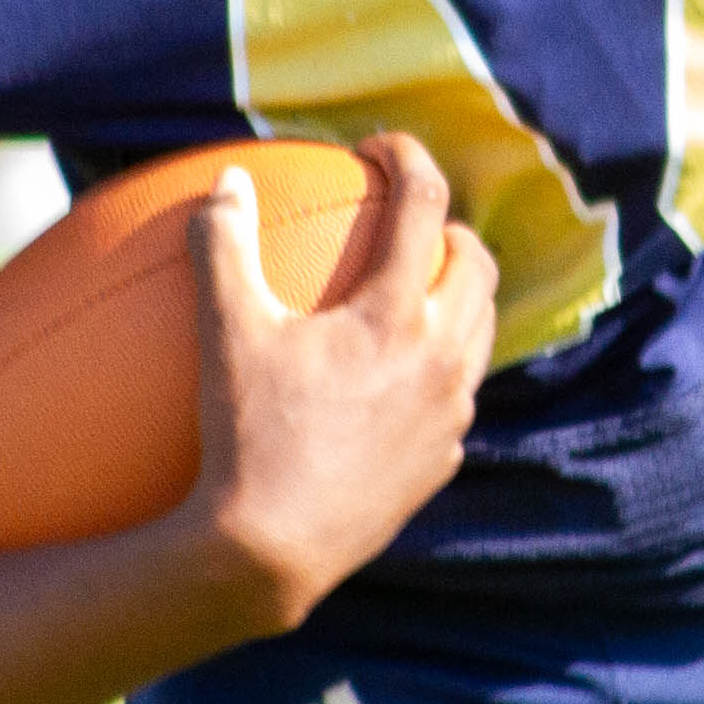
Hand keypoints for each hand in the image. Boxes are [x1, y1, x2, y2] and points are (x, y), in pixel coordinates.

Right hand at [179, 133, 497, 631]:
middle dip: (451, 230)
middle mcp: (441, 360)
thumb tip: (228, 183)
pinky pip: (457, 398)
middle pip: (477, 267)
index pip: (424, 206)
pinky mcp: (441, 463)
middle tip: (409, 224)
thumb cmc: (244, 438)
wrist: (271, 553)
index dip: (407, 159)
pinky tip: (394, 380)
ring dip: (457, 298)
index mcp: (396, 315)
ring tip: (414, 291)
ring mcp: (449, 417)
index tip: (377, 150)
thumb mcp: (225, 335)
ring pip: (480, 333)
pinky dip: (438, 369)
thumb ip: (223, 247)